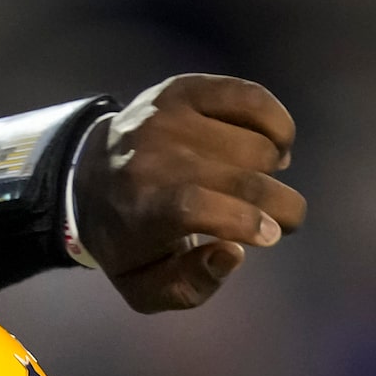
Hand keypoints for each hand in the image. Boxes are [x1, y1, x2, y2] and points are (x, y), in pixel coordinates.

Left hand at [74, 75, 304, 312]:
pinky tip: (275, 147)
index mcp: (136, 209)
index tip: (271, 234)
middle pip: (236, 176)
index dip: (242, 221)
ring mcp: (167, 116)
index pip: (194, 206)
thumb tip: (232, 254)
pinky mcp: (185, 89)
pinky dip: (277, 125)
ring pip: (253, 142)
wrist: (88, 174)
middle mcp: (149, 157)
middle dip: (280, 204)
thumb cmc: (128, 239)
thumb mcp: (144, 285)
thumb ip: (188, 286)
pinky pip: (252, 99)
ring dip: (274, 169)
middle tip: (286, 220)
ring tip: (264, 183)